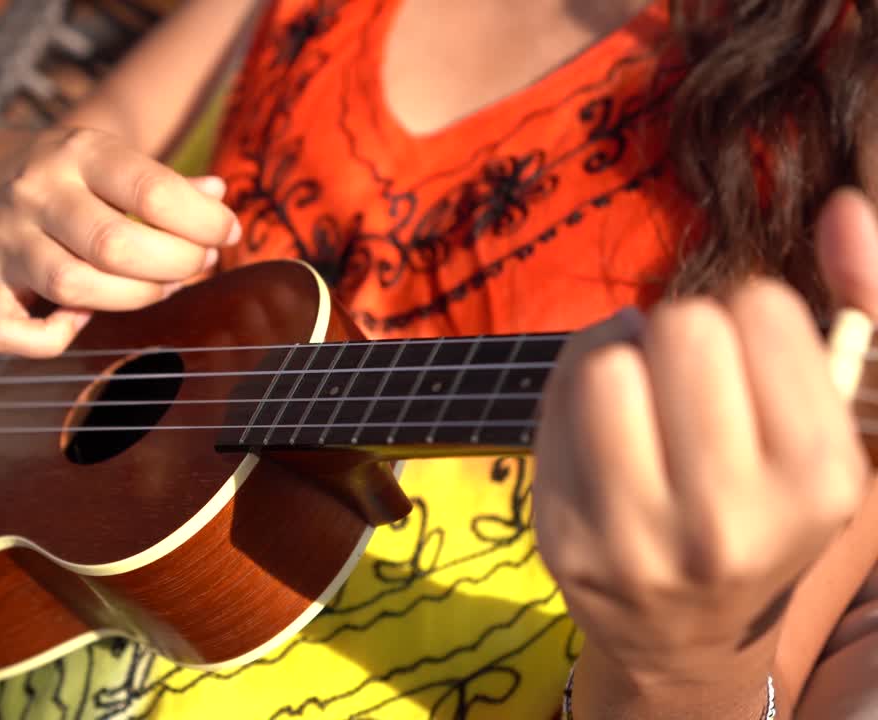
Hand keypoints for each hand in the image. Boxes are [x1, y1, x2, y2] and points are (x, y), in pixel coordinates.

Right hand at [0, 126, 241, 357]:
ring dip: (132, 298)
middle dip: (175, 264)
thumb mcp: (108, 158)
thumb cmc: (60, 176)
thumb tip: (219, 200)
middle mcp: (37, 195)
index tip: (226, 233)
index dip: (202, 221)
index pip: (149, 189)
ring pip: (72, 285)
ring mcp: (7, 243)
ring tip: (159, 287)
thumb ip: (164, 183)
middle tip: (197, 264)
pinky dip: (48, 340)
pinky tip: (79, 321)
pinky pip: (8, 331)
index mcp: (77, 154)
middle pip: (114, 244)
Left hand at [532, 192, 875, 697]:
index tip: (744, 356)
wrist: (682, 632)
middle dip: (683, 330)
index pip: (760, 308)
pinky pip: (552, 404)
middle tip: (685, 373)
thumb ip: (855, 309)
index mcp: (818, 483)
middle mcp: (730, 520)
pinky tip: (598, 426)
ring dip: (620, 356)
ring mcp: (636, 537)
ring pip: (606, 361)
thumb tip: (844, 207)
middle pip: (681, 326)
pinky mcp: (562, 537)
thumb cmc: (758, 504)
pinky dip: (573, 390)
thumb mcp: (827, 422)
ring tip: (639, 392)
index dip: (746, 313)